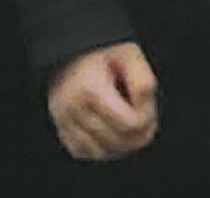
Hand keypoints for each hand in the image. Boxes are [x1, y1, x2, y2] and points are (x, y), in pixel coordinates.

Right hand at [48, 43, 160, 163]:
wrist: (71, 54)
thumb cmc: (103, 55)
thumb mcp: (130, 55)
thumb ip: (143, 81)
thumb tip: (143, 109)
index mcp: (89, 88)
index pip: (130, 124)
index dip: (147, 116)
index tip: (144, 101)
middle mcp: (71, 108)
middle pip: (121, 142)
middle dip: (138, 131)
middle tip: (137, 109)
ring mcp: (64, 122)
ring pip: (106, 153)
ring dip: (123, 142)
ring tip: (124, 119)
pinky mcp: (62, 132)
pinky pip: (91, 155)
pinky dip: (104, 148)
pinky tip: (109, 130)